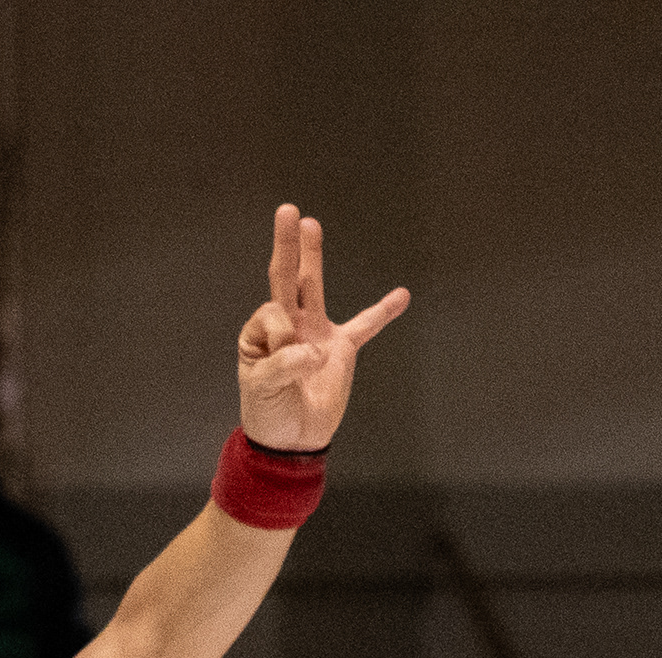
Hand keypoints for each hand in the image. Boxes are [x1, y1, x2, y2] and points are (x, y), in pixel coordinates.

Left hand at [235, 203, 409, 455]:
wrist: (291, 442)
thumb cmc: (268, 413)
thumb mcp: (263, 389)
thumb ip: (283, 364)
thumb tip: (312, 349)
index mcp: (261, 333)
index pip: (272, 312)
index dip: (282, 333)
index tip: (287, 362)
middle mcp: (286, 325)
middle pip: (286, 278)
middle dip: (287, 244)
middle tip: (287, 212)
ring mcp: (314, 332)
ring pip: (313, 287)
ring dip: (312, 256)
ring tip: (310, 223)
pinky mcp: (339, 349)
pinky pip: (364, 326)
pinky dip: (382, 313)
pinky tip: (401, 295)